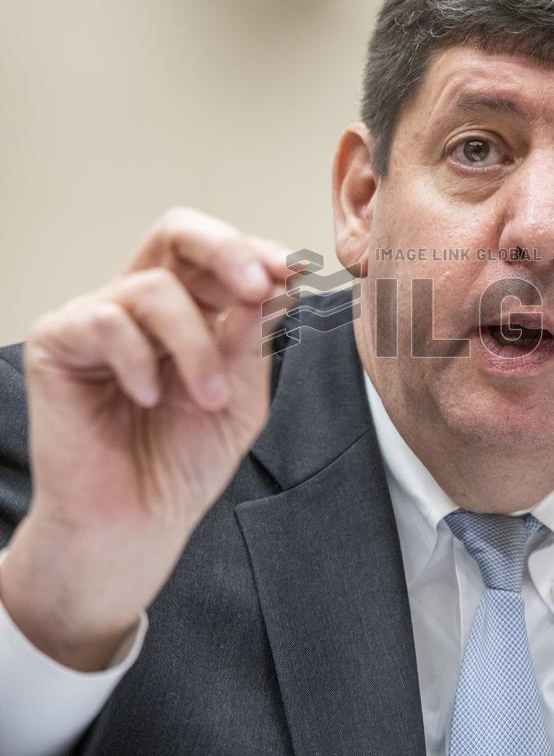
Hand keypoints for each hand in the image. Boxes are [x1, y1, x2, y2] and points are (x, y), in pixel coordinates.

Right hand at [0, 208, 293, 669]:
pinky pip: (106, 321)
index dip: (258, 253)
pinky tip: (149, 397)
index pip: (219, 255)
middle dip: (227, 251)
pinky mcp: (58, 342)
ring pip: (155, 288)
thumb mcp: (241, 395)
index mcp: (189, 309)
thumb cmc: (182, 461)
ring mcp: (98, 317)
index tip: (293, 272)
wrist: (134, 523)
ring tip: (208, 398)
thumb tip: (270, 286)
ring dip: (195, 345)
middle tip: (257, 285)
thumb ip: (252, 340)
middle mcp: (142, 304)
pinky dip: (139, 360)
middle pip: (178, 232)